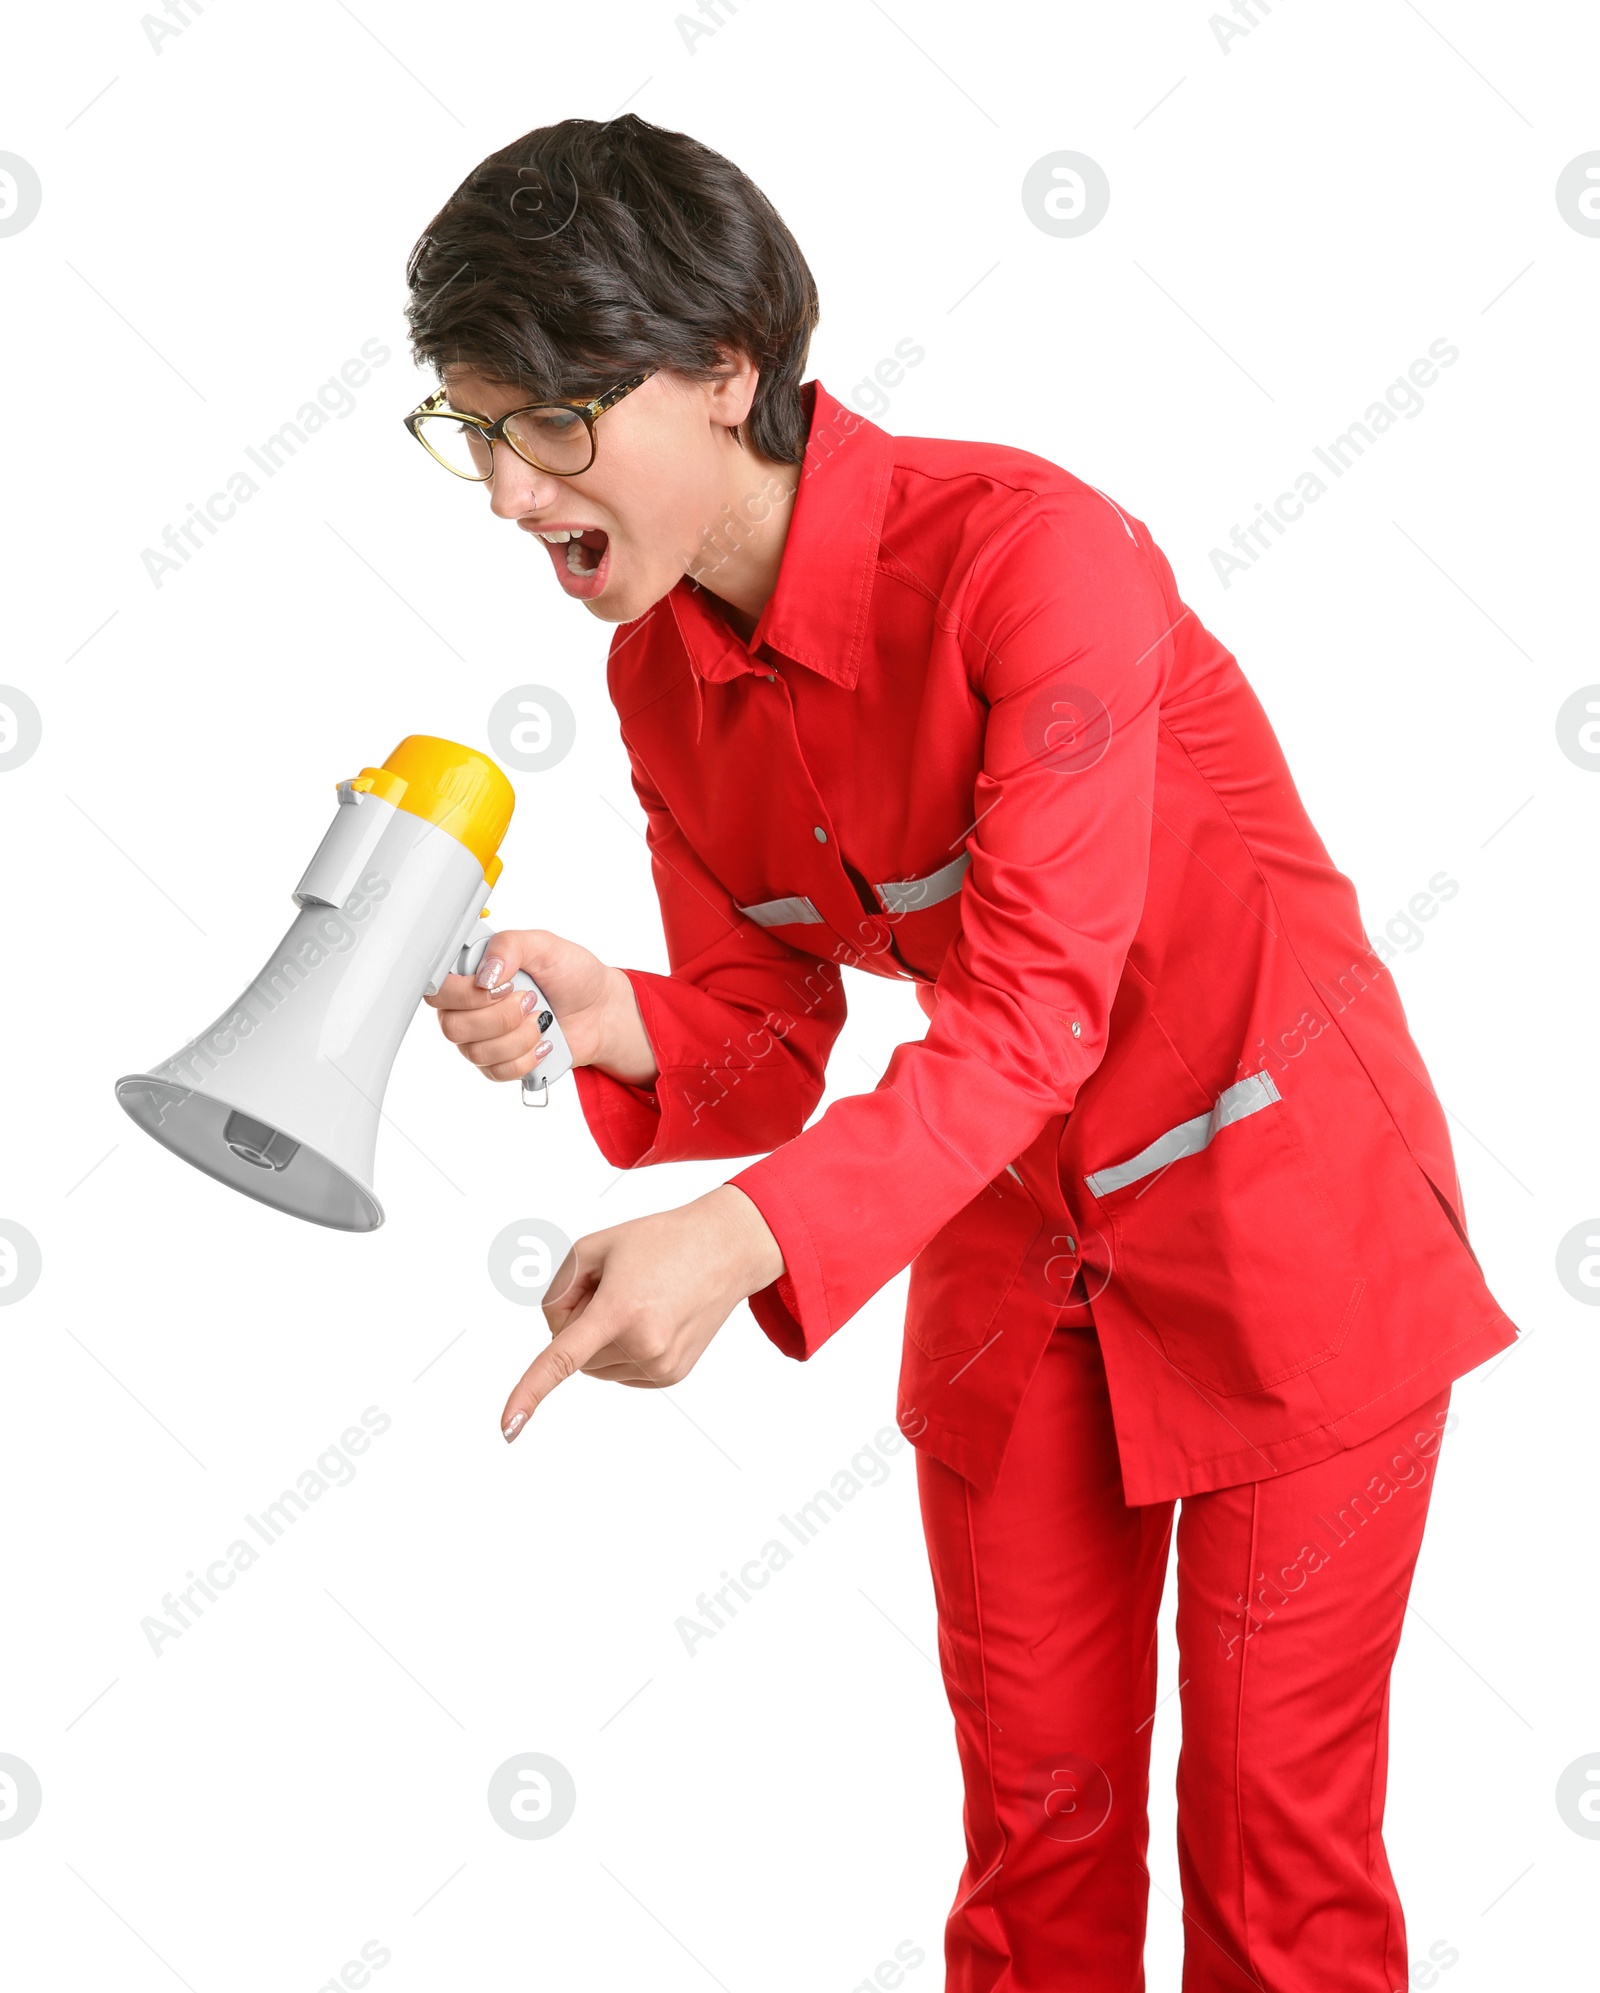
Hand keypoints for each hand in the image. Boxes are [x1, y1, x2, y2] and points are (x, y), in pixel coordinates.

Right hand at [425, 928, 656, 1085]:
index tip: (501, 986)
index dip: (465, 994)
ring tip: (542, 1019)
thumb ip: (510, 946)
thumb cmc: (572, 974)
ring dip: (517, 1037)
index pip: (438, 991)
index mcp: (471, 974)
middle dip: (500, 1016)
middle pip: (452, 1027)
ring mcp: (482, 1039)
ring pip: (475, 1052)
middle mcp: (468, 1008)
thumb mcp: (545, 945)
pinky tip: (543, 1041)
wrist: (600, 1009)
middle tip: (531, 1000)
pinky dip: (526, 1058)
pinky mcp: (499, 1064)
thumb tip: (485, 974)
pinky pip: (497, 1072)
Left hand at [500, 1186, 785, 1440]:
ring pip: (596, 1366)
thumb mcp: (594, 1246)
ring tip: (638, 1299)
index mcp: (620, 1310)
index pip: (563, 1359)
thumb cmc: (659, 1241)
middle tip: (613, 1287)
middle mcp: (643, 1345)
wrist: (724, 1249)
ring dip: (602, 1337)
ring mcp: (660, 1366)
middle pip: (575, 1353)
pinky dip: (621, 1348)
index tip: (507, 1428)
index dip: (530, 1393)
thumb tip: (557, 1335)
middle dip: (579, 1323)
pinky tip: (649, 1318)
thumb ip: (557, 1289)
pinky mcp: (671, 1375)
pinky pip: (620, 1371)